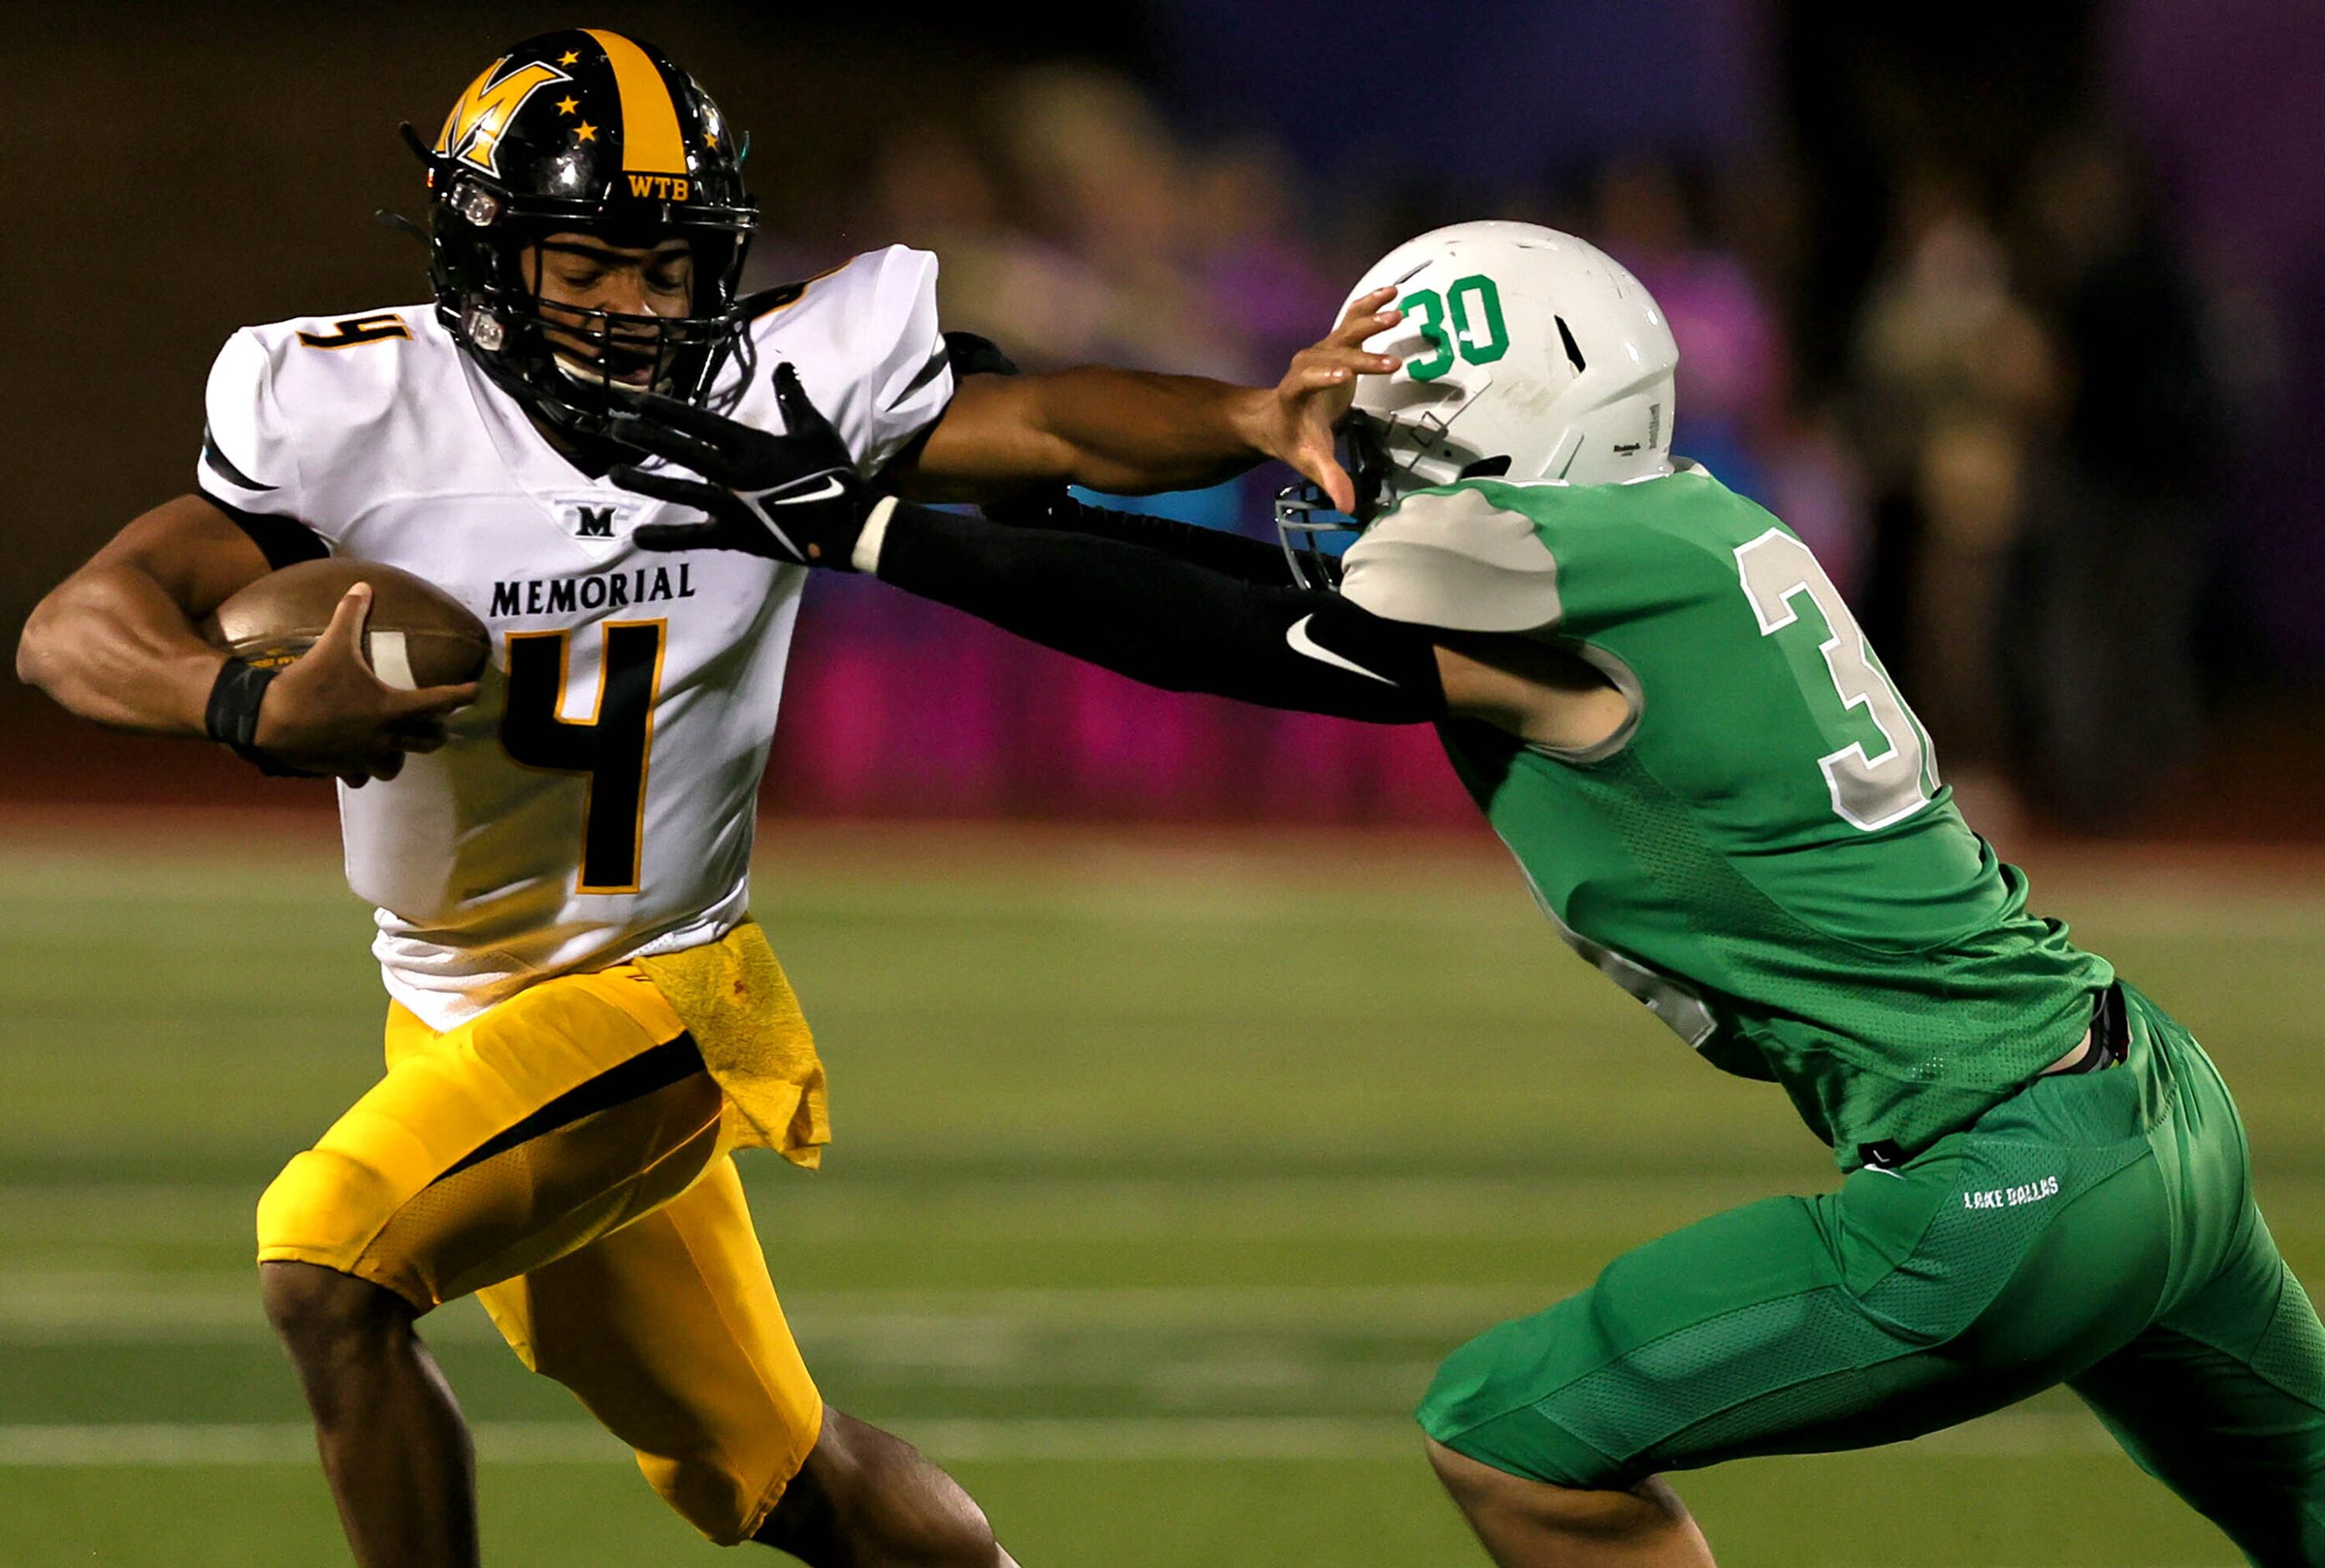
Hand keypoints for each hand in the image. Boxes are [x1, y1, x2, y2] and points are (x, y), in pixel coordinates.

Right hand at [253, 585, 477, 785]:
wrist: (268, 719)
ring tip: (399, 743)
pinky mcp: (344, 768)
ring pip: (397, 766)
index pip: (439, 702)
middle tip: (436, 722)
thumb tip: (363, 586)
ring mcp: (366, 757)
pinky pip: (363, 777)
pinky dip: (365, 770)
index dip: (461, 696)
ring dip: (402, 755)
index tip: (475, 692)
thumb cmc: (309, 682)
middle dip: (436, 732)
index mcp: (391, 708)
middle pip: (428, 741)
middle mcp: (386, 737)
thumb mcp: (332, 644)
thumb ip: (351, 615)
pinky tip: (361, 761)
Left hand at [606, 363, 871, 567]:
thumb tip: (783, 367)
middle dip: (644, 437)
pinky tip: (638, 536)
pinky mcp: (734, 536)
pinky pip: (694, 538)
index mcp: (750, 445)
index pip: (697, 421)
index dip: (664, 409)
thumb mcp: (815, 428)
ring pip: (678, 491)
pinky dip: (666, 538)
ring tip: (613, 472)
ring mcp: (730, 506)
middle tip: (613, 427)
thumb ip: (793, 397)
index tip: (635, 400)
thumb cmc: (833, 474)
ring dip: (644, 481)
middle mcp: (732, 473)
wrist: (847, 525)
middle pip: (679, 451)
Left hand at [1252, 287, 1403, 513]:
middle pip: (1332, 355)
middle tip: (1391, 364)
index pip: (1306, 381)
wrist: (1276, 417)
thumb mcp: (1310, 460)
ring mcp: (1321, 350)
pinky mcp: (1334, 344)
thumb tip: (1348, 506)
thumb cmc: (1294, 440)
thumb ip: (1329, 478)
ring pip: (1344, 331)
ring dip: (1369, 322)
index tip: (1344, 376)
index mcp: (1295, 393)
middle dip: (1360, 359)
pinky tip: (1392, 293)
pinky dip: (1370, 306)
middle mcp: (1306, 366)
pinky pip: (1352, 321)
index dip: (1322, 376)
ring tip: (1396, 313)